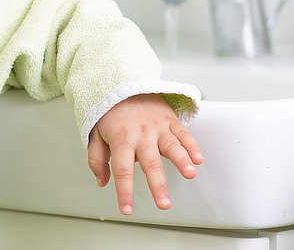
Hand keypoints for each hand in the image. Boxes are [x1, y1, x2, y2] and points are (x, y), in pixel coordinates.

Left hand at [87, 93, 202, 215]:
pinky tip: (198, 158)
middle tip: (164, 204)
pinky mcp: (170, 120)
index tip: (127, 210)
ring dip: (182, 160)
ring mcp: (157, 127)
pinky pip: (183, 133)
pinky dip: (192, 146)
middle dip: (158, 185)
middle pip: (150, 163)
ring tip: (190, 174)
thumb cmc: (110, 113)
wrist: (122, 84)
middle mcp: (140, 135)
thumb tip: (102, 182)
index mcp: (120, 140)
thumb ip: (97, 159)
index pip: (122, 170)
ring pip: (172, 145)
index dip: (124, 192)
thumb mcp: (95, 134)